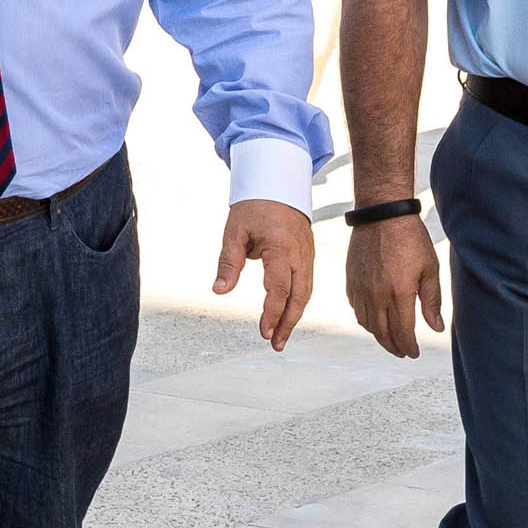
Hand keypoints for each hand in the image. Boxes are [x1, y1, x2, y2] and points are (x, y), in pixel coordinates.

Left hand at [212, 199, 315, 349]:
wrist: (278, 183)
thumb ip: (228, 262)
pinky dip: (297, 302)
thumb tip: (219, 290)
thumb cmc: (254, 206)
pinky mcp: (308, 256)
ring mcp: (308, 255)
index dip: (272, 312)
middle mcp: (300, 254)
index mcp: (282, 248)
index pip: (279, 288)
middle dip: (288, 323)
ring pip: (306, 293)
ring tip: (280, 337)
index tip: (264, 332)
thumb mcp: (234, 232)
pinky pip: (306, 284)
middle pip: (299, 297)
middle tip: (275, 344)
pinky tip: (287, 316)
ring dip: (294, 316)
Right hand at [343, 211, 445, 359]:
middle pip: (383, 334)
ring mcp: (361, 290)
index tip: (414, 353)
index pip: (402, 333)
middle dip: (394, 347)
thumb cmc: (410, 239)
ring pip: (367, 324)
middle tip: (403, 352)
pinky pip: (356, 310)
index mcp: (399, 294)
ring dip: (379, 336)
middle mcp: (376, 296)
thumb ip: (432, 301)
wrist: (381, 215)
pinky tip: (374, 319)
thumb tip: (436, 328)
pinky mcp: (351, 281)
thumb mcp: (429, 269)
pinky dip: (365, 320)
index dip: (409, 347)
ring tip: (390, 339)